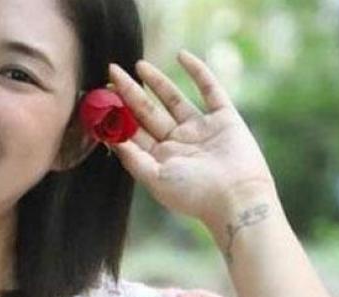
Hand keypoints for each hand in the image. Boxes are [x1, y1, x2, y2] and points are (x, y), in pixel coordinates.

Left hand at [109, 50, 278, 227]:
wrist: (237, 198)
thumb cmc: (194, 194)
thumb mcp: (155, 178)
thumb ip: (132, 158)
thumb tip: (110, 138)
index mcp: (160, 158)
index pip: (134, 131)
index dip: (118, 112)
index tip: (102, 94)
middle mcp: (178, 142)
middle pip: (148, 111)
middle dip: (130, 91)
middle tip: (112, 71)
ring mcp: (201, 129)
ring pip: (174, 99)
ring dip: (157, 81)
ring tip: (138, 65)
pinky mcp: (224, 118)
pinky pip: (210, 89)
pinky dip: (198, 72)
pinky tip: (182, 55)